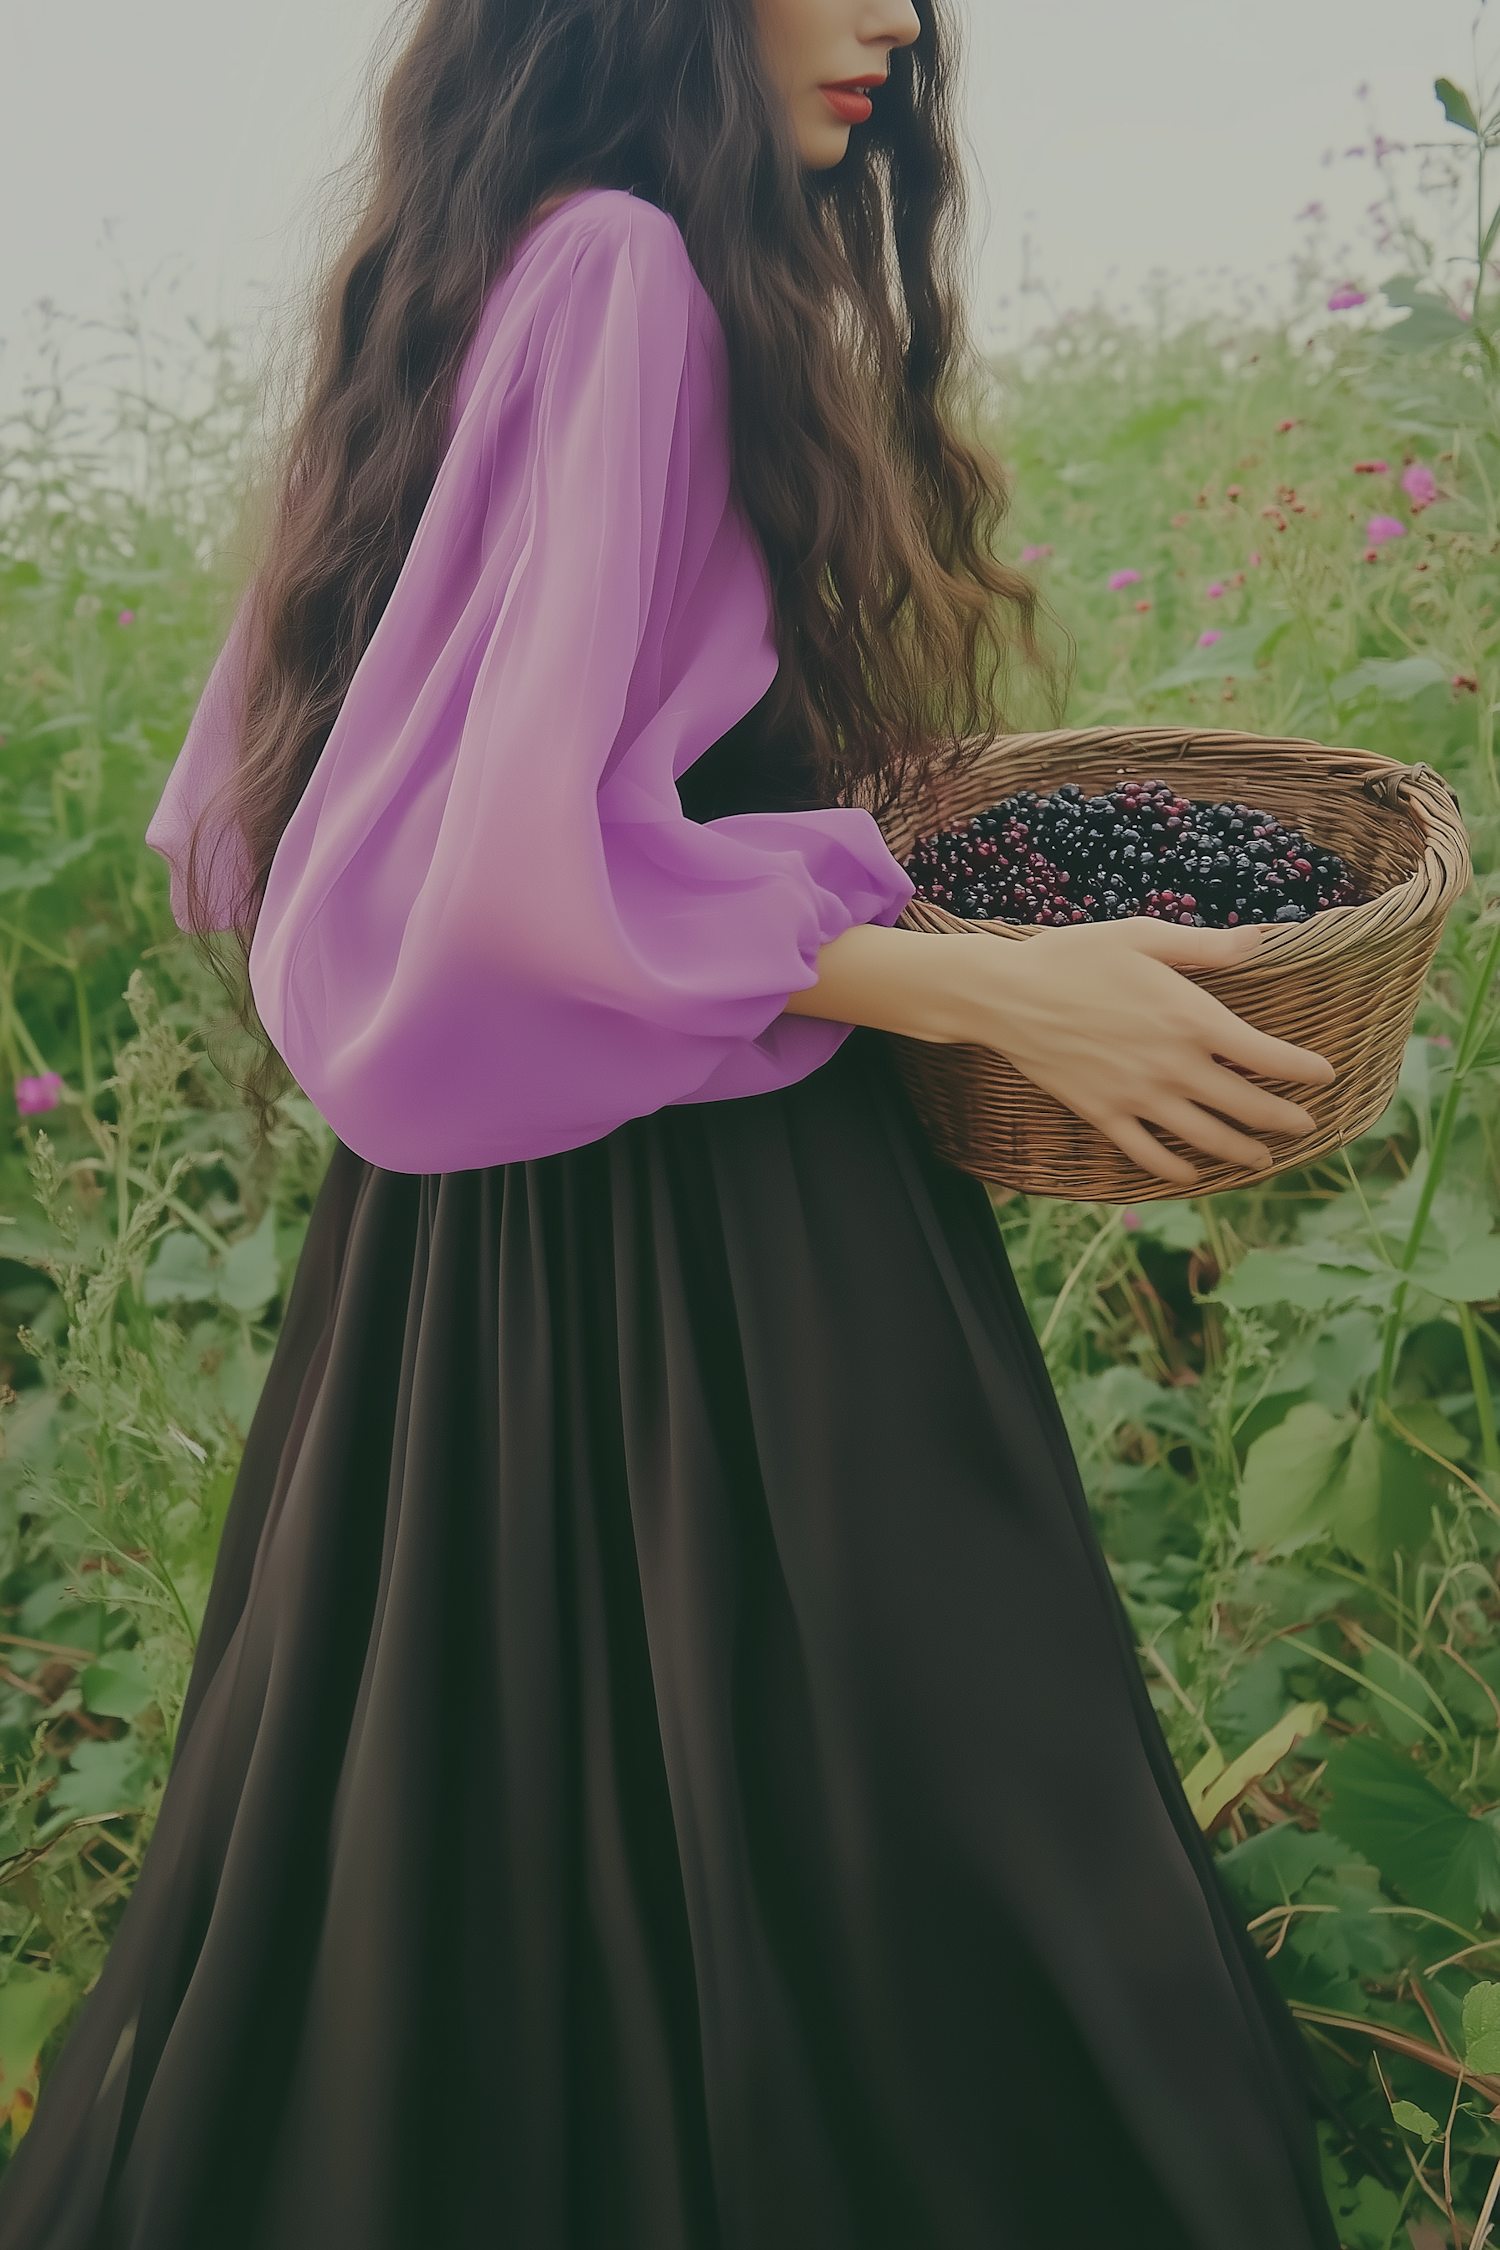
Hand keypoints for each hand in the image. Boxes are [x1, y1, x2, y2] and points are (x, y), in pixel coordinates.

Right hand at [950, 918, 1334, 1185]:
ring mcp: (1139, 1096)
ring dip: (1242, 1152)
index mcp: (1192, 1018)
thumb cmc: (1075, 955)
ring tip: (1263, 1159)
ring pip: (1206, 1137)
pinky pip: (1150, 1153)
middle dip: (1283, 1119)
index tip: (1324, 1076)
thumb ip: (1206, 947)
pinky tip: (1192, 1172)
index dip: (1303, 1070)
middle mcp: (1174, 1065)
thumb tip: (1260, 939)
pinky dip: (1176, 1168)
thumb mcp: (1144, 936)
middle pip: (1246, 1105)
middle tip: (1305, 1126)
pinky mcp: (1105, 1115)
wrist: (1007, 995)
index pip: (1267, 1055)